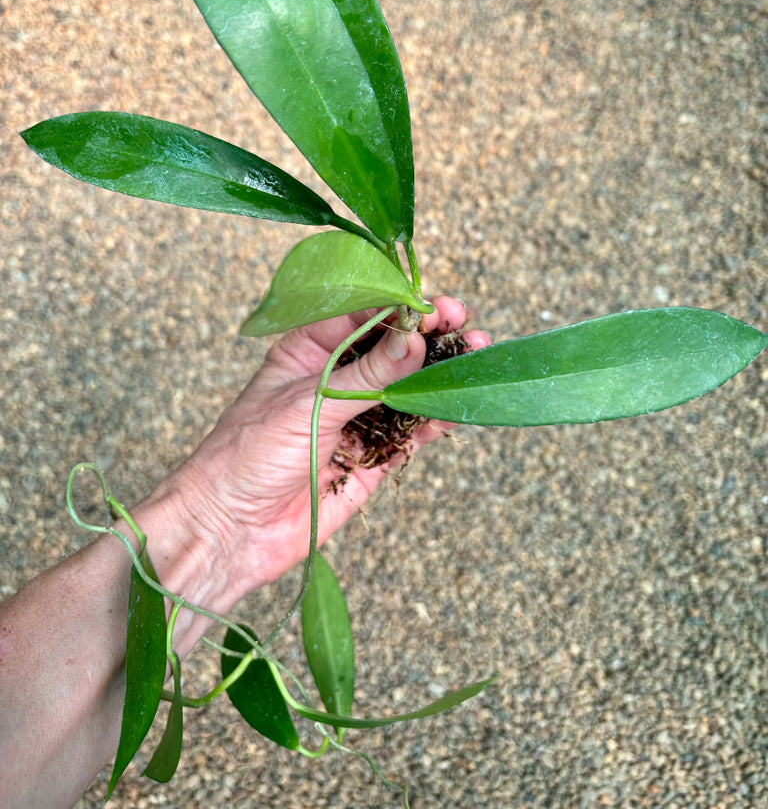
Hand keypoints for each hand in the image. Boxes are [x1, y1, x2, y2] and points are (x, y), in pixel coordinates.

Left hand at [157, 297, 489, 606]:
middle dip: (431, 334)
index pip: (364, 315)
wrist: (230, 530)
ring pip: (409, 387)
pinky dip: (436, 419)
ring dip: (442, 373)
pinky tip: (457, 407)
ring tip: (477, 356)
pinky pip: (411, 431)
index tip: (436, 306)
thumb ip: (367, 374)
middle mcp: (337, 378)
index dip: (402, 306)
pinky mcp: (371, 458)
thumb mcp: (310, 403)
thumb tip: (414, 338)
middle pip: (394, 347)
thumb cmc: (247, 454)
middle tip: (465, 325)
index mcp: (310, 349)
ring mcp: (357, 418)